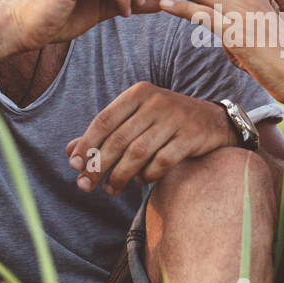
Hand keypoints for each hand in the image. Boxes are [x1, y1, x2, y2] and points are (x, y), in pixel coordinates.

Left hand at [65, 82, 235, 194]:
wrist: (214, 120)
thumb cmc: (166, 122)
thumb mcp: (136, 120)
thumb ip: (105, 134)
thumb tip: (70, 152)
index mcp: (139, 93)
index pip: (104, 120)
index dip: (86, 145)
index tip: (74, 165)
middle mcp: (156, 102)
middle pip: (118, 139)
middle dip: (99, 166)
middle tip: (86, 185)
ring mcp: (176, 118)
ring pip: (138, 153)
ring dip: (119, 176)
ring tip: (111, 189)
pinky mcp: (191, 136)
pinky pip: (162, 162)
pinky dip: (147, 175)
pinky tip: (140, 181)